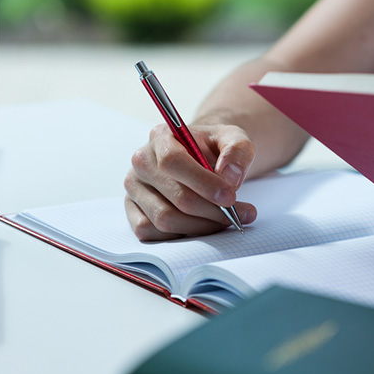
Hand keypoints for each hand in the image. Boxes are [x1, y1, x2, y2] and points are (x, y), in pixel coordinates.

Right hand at [124, 123, 257, 240]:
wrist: (204, 157)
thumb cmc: (216, 148)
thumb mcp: (235, 138)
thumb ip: (238, 151)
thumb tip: (230, 177)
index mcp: (161, 137)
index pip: (173, 162)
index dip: (203, 183)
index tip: (229, 197)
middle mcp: (142, 161)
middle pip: (175, 196)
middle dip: (212, 211)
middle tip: (239, 215)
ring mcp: (135, 187)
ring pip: (165, 219)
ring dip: (201, 226)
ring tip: (227, 221)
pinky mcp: (133, 209)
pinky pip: (151, 232)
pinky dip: (181, 236)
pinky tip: (202, 226)